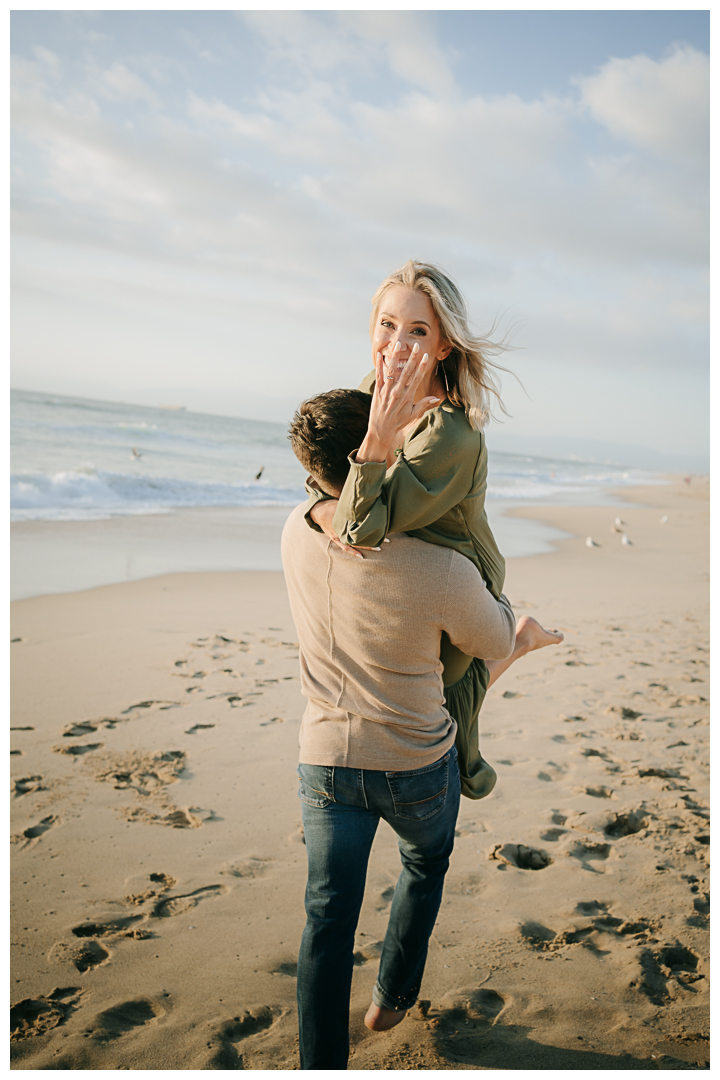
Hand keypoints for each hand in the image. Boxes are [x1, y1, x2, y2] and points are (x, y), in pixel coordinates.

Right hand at [309, 498, 386, 559]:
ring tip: (379, 548)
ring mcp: (339, 535)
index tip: (384, 527)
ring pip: (355, 542)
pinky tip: (361, 556)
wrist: (318, 510)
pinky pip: (345, 547)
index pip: (362, 524)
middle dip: (374, 537)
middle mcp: (343, 528)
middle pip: (361, 534)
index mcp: (346, 519)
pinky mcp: (336, 538)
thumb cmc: (332, 504)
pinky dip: (353, 552)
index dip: (373, 526)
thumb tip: (368, 502)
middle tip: (387, 540)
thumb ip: (354, 506)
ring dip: (367, 546)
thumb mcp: (343, 503)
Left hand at [356, 342, 439, 464]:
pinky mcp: (378, 391)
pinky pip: (379, 375)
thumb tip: (437, 398)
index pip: (417, 378)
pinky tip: (380, 354)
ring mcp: (387, 390)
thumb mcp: (413, 414)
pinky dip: (379, 365)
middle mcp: (398, 392)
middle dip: (412, 357)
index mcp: (408, 396)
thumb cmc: (398, 422)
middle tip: (416, 345)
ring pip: (392, 370)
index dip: (422, 366)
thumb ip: (424, 404)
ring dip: (396, 356)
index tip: (426, 355)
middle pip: (407, 371)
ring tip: (398, 344)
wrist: (381, 430)